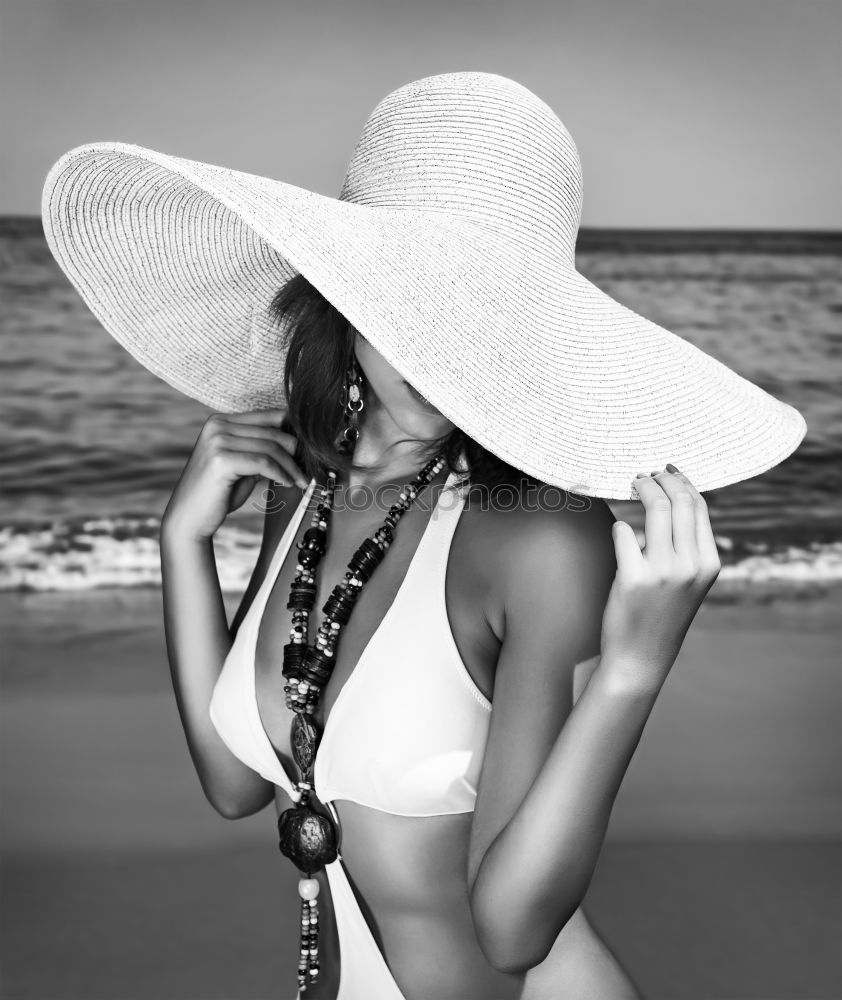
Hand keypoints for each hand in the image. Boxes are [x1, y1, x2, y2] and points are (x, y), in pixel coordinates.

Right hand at [161, 408, 307, 541]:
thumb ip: (263, 451)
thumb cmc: (219, 493)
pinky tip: (289, 484)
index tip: (311, 450)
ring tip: (302, 481)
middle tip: (310, 469)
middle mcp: (217, 425)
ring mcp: (217, 440)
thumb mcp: (244, 465)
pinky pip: (263, 462)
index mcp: (221, 421)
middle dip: (296, 452)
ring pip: (270, 447)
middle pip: (272, 432)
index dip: (293, 432)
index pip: (269, 416)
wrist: (190, 518)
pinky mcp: (220, 459)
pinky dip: (281, 473)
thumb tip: (299, 445)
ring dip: (292, 466)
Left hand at [599, 464, 721, 690]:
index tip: (667, 471)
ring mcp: (664, 571)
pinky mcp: (634, 578)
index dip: (683, 483)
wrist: (642, 656)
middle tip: (643, 475)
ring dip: (640, 489)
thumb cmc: (661, 614)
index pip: (699, 508)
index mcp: (708, 563)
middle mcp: (691, 565)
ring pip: (654, 509)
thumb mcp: (688, 581)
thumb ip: (685, 546)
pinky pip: (623, 532)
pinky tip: (618, 532)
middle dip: (660, 480)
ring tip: (631, 484)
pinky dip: (619, 527)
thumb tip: (669, 499)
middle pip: (679, 501)